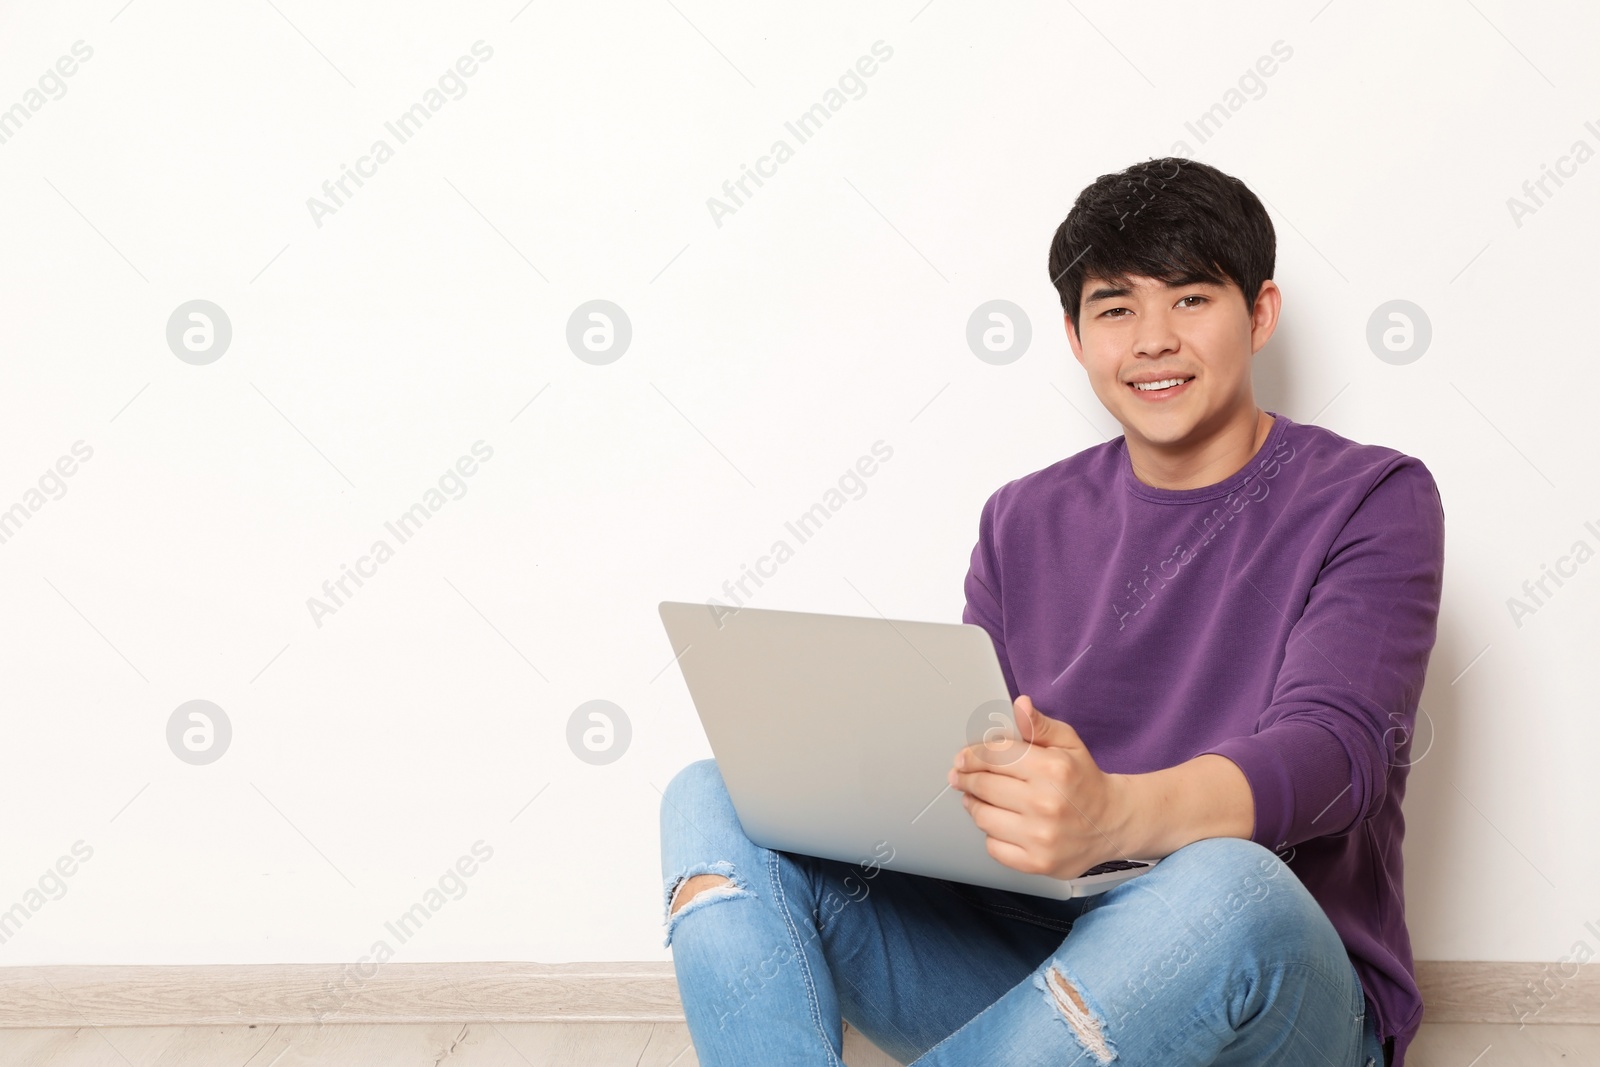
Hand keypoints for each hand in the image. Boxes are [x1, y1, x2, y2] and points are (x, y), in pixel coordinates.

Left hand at [947, 694, 1125, 878]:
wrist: (1112, 822)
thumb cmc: (1086, 780)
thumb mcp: (1068, 743)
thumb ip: (1039, 726)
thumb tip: (1020, 705)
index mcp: (1052, 769)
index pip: (994, 756)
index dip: (972, 755)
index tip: (962, 758)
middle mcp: (1046, 804)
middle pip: (983, 786)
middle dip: (966, 779)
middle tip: (960, 776)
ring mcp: (1040, 837)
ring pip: (983, 817)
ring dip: (974, 805)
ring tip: (977, 798)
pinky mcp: (1036, 862)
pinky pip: (993, 846)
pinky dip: (991, 833)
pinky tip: (1000, 822)